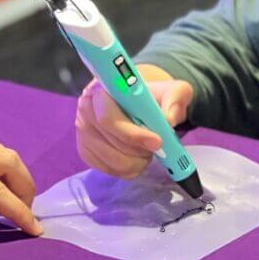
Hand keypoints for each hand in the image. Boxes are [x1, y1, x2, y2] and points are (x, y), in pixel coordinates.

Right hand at [75, 64, 193, 178]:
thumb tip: (170, 119)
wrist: (136, 103)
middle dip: (141, 150)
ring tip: (147, 151)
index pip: (109, 118)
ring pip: (113, 161)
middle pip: (113, 143)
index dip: (133, 134)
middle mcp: (86, 110)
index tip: (157, 141)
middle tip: (157, 147)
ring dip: (137, 162)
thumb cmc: (150, 96)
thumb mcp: (171, 89)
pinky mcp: (85, 151)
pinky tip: (136, 157)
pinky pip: (109, 170)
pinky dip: (128, 169)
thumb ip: (176, 98)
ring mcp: (82, 132)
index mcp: (101, 90)